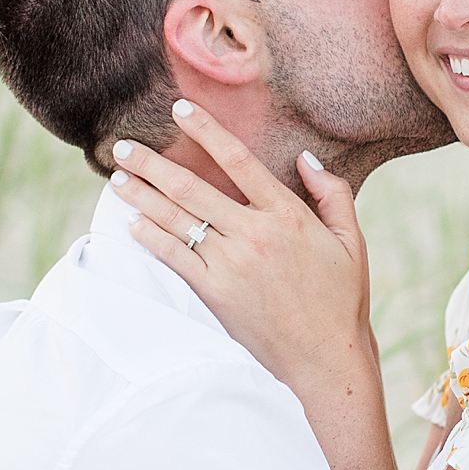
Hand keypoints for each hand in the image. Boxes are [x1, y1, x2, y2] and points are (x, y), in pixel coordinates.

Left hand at [107, 102, 374, 399]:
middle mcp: (255, 234)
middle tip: (123, 147)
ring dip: (142, 196)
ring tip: (117, 178)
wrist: (327, 359)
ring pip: (177, 220)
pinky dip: (151, 238)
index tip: (180, 110)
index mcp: (288, 215)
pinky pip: (175, 257)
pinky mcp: (215, 293)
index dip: (206, 131)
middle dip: (153, 164)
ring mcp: (232, 264)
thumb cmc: (342, 300)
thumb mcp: (351, 241)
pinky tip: (133, 222)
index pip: (239, 160)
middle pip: (192, 188)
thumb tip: (304, 158)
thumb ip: (331, 193)